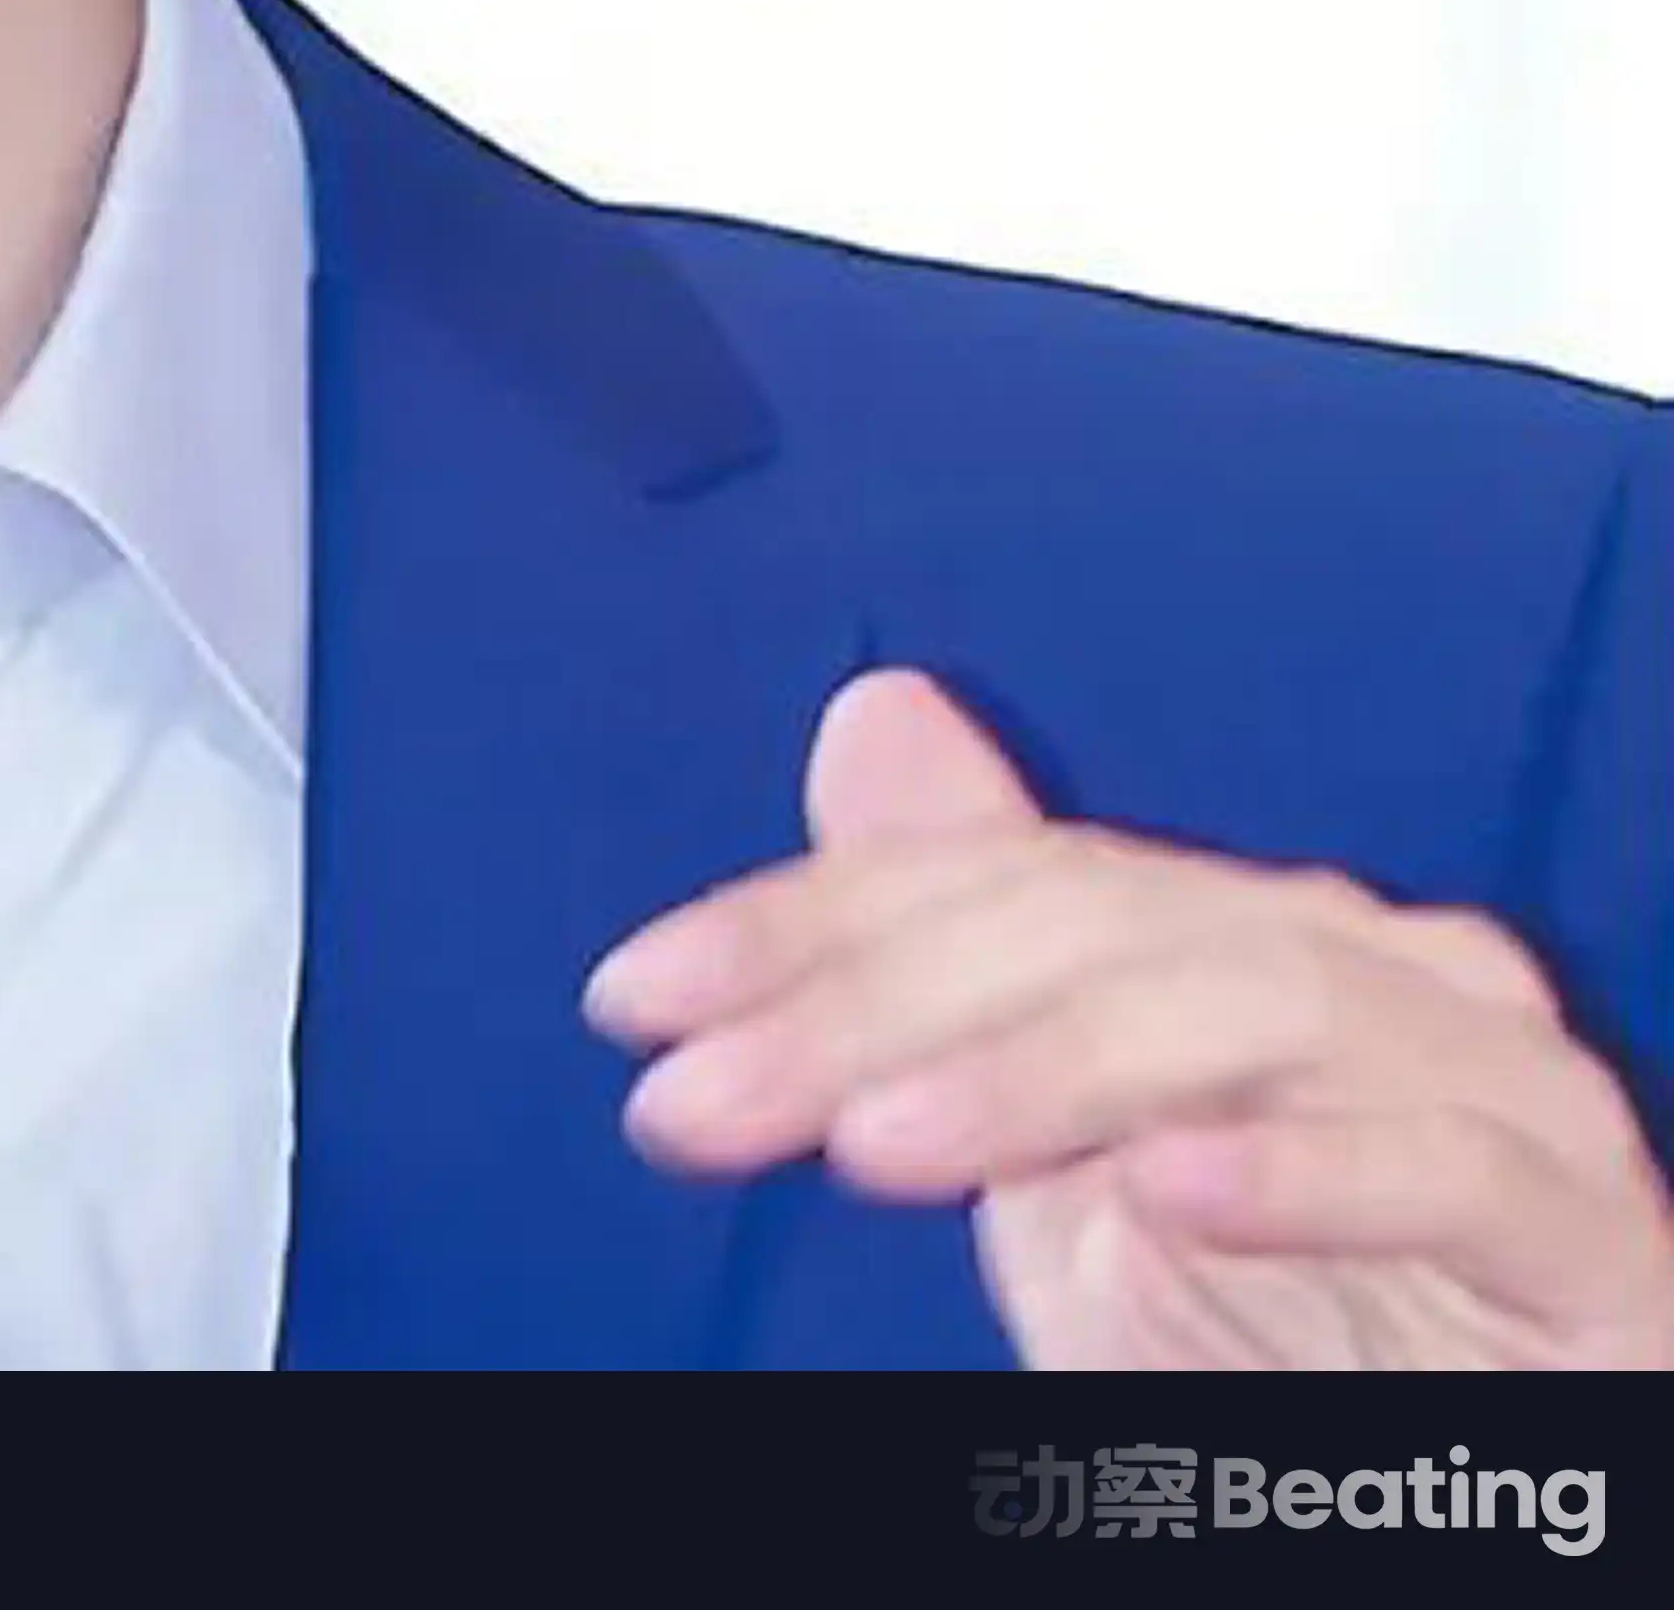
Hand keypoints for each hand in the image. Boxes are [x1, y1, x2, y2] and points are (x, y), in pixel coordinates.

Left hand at [583, 665, 1673, 1369]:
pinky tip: (1162, 1196)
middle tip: (697, 1100)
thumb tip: (875, 718)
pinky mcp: (1599, 1241)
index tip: (632, 999)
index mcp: (1256, 940)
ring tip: (872, 1143)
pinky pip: (1457, 1171)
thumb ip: (976, 954)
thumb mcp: (1077, 1165)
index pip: (999, 884)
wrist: (1510, 1490)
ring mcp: (1511, 1096)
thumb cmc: (1294, 1340)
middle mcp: (1391, 976)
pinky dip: (1308, 1175)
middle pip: (1098, 931)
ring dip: (1038, 1077)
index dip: (802, 926)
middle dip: (867, 1009)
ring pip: (1252, 1016)